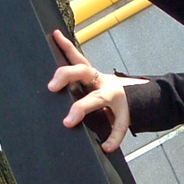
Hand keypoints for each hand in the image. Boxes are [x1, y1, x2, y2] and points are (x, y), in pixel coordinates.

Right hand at [47, 30, 146, 151]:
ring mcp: (93, 73)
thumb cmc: (121, 109)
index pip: (92, 101)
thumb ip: (115, 137)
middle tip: (52, 87)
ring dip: (66, 49)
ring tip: (54, 39)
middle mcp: (100, 80)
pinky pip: (75, 55)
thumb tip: (106, 148)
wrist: (131, 94)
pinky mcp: (87, 68)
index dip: (79, 111)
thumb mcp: (122, 123)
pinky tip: (56, 35)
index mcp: (108, 94)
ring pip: (79, 59)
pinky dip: (66, 45)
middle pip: (83, 73)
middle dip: (66, 77)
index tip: (67, 121)